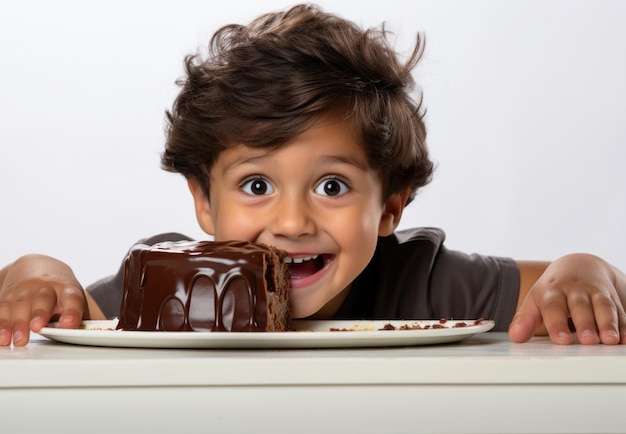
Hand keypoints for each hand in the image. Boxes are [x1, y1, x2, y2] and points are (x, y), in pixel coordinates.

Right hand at [0, 254, 87, 345]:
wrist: (38, 267)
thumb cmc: (61, 290)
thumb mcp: (75, 298)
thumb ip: (85, 317)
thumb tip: (102, 336)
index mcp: (67, 288)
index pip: (72, 298)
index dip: (71, 311)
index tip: (69, 324)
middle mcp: (46, 286)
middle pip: (43, 298)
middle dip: (40, 313)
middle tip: (38, 328)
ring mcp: (25, 290)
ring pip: (20, 304)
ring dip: (17, 323)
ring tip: (18, 339)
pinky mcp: (8, 295)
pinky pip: (2, 309)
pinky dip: (1, 324)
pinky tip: (3, 337)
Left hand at [509, 253, 625, 344]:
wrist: (578, 267)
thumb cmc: (553, 290)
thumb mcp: (536, 301)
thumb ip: (525, 319)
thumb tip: (515, 336)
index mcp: (552, 291)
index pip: (553, 306)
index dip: (557, 323)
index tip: (561, 340)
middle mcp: (575, 290)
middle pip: (580, 305)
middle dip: (585, 323)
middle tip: (587, 341)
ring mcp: (595, 293)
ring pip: (603, 306)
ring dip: (608, 323)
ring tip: (610, 340)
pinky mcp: (613, 299)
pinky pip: (621, 311)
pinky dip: (625, 325)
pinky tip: (625, 339)